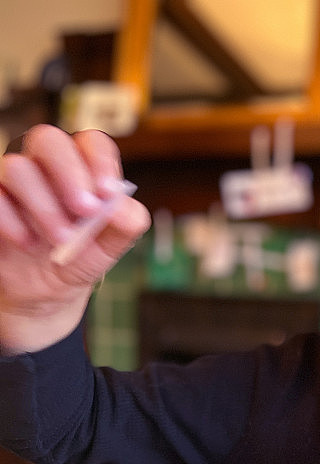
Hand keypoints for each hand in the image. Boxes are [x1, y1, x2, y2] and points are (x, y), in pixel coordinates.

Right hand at [0, 124, 149, 353]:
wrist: (50, 287)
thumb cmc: (84, 253)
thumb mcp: (113, 243)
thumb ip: (127, 222)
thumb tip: (120, 207)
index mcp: (83, 166)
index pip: (91, 142)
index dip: (100, 162)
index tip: (109, 194)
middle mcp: (45, 163)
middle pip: (48, 140)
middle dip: (70, 174)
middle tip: (86, 211)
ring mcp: (12, 179)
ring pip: (17, 167)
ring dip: (45, 206)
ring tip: (63, 239)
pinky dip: (11, 220)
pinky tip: (29, 243)